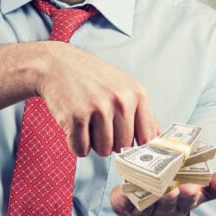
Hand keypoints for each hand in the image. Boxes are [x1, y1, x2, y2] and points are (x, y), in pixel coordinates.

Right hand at [36, 42, 159, 156]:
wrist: (58, 65)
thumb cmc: (93, 78)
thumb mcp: (124, 87)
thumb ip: (141, 114)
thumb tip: (156, 141)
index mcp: (137, 94)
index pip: (147, 138)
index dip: (136, 147)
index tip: (128, 148)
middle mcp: (121, 101)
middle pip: (123, 147)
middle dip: (110, 141)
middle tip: (98, 122)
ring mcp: (98, 108)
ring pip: (103, 151)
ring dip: (92, 142)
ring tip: (86, 120)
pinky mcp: (76, 117)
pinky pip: (81, 149)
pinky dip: (76, 143)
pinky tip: (74, 124)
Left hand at [110, 162, 215, 215]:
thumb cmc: (180, 194)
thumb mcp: (205, 188)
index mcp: (184, 201)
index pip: (189, 200)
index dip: (188, 195)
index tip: (191, 189)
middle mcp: (165, 207)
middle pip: (168, 203)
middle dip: (171, 197)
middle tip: (173, 189)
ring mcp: (144, 208)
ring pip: (146, 202)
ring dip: (148, 197)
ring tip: (148, 188)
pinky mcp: (124, 205)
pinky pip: (123, 202)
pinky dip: (124, 196)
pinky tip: (124, 188)